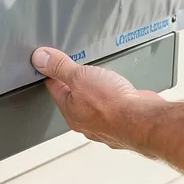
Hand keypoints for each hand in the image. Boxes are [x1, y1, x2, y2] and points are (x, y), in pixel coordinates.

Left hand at [31, 47, 164, 150]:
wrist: (143, 120)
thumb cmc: (112, 104)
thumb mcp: (79, 77)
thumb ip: (60, 67)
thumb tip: (40, 59)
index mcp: (71, 112)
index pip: (55, 89)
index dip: (52, 73)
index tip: (52, 63)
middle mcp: (86, 122)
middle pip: (75, 98)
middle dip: (75, 83)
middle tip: (77, 67)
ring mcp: (106, 124)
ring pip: (95, 104)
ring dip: (97, 91)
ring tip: (100, 77)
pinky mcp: (123, 121)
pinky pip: (114, 106)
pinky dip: (115, 97)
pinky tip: (119, 90)